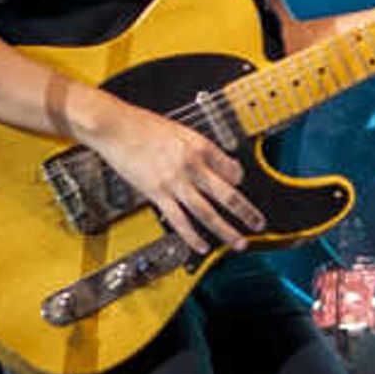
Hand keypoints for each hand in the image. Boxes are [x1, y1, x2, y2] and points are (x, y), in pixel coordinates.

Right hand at [81, 97, 261, 255]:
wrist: (115, 126)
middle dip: (247, 213)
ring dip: (226, 230)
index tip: (240, 189)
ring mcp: (174, 181)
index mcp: (200, 146)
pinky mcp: (157, 193)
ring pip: (207, 212)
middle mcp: (192, 165)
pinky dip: (192, 236)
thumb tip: (214, 164)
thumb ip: (198, 149)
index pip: (232, 170)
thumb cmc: (143, 126)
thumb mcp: (181, 131)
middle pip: (227, 194)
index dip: (240, 182)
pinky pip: (179, 220)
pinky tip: (202, 246)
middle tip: (259, 225)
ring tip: (238, 243)